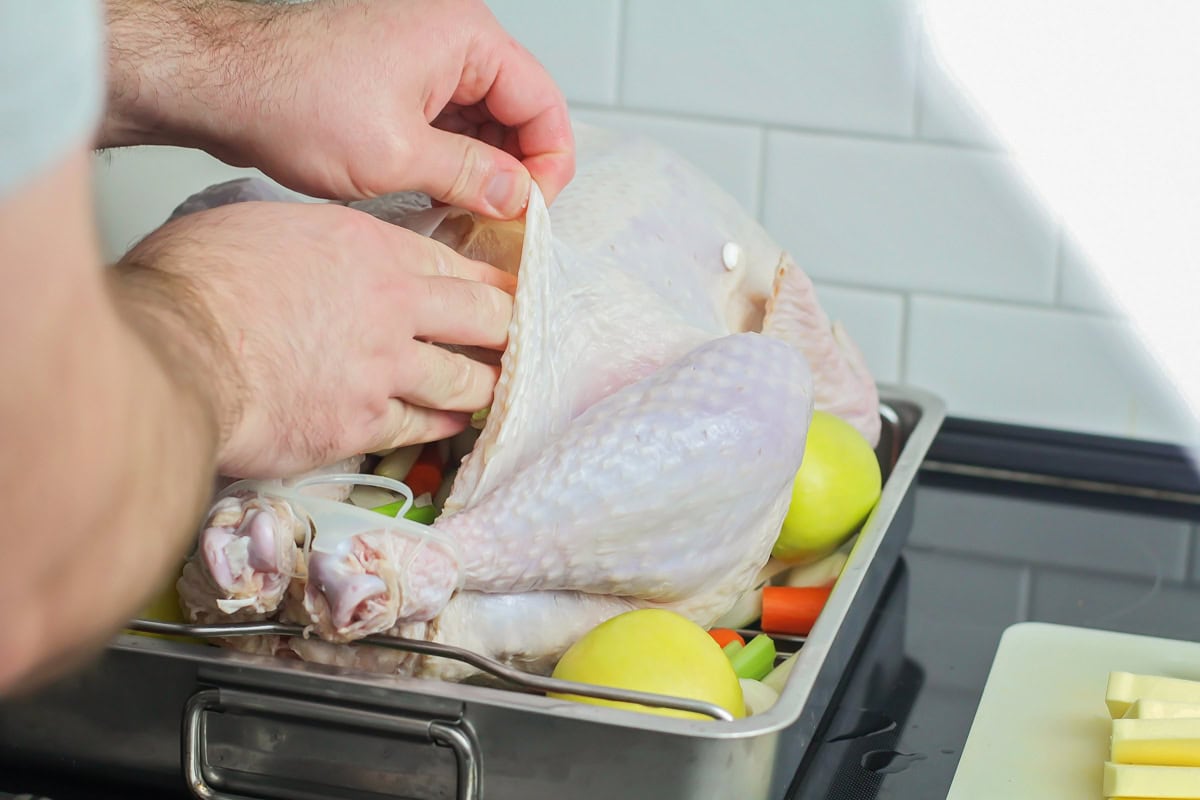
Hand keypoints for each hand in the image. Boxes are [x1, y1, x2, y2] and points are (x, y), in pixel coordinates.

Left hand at [104, 0, 574, 215]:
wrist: (215, 82)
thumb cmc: (289, 98)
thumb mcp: (396, 155)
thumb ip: (472, 178)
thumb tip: (520, 199)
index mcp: (463, 35)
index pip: (541, 101)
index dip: (548, 163)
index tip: (536, 211)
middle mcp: (448, 33)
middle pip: (516, 108)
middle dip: (514, 168)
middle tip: (506, 221)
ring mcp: (420, 51)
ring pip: (481, 118)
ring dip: (481, 167)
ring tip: (467, 213)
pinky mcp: (395, 74)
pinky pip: (445, 118)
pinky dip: (450, 156)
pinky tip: (439, 194)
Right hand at [114, 201, 515, 477]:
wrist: (178, 352)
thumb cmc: (198, 282)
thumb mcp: (262, 225)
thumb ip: (311, 241)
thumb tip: (310, 251)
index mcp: (372, 247)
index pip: (458, 263)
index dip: (491, 281)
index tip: (506, 292)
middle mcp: (394, 305)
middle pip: (485, 319)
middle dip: (508, 330)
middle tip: (518, 341)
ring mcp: (386, 368)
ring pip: (467, 379)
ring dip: (485, 384)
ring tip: (493, 387)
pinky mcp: (364, 423)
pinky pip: (422, 427)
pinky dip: (441, 427)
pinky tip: (449, 426)